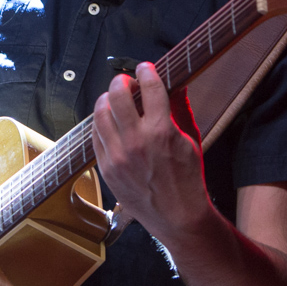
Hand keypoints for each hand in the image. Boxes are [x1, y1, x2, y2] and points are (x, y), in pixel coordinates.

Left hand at [91, 62, 212, 240]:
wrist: (178, 216)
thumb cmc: (188, 179)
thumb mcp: (191, 140)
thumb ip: (180, 109)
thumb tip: (176, 84)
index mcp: (162, 132)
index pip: (150, 88)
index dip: (146, 71)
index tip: (145, 68)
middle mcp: (137, 142)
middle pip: (118, 95)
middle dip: (121, 80)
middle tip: (127, 81)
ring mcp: (119, 156)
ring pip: (100, 113)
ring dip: (107, 99)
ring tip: (114, 98)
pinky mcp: (107, 168)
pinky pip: (95, 136)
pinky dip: (101, 123)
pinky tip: (109, 121)